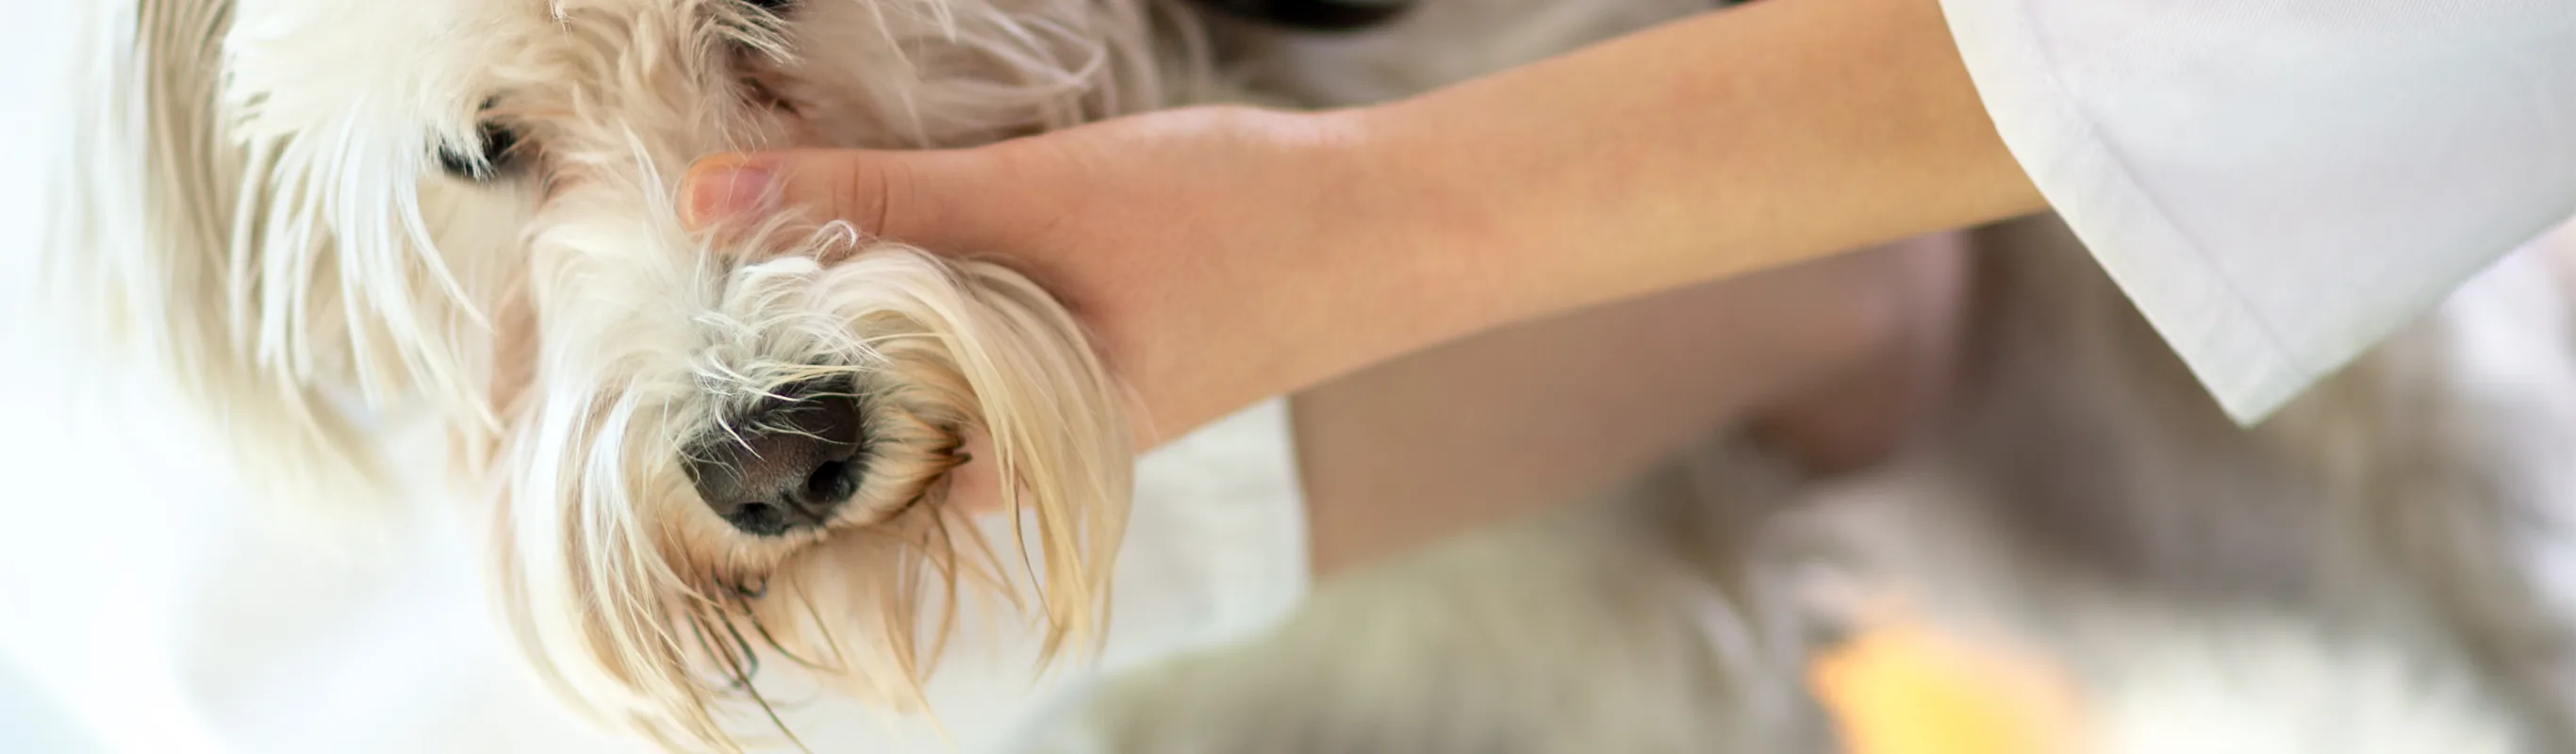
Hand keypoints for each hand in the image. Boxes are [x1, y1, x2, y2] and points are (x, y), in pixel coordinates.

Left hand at [680, 106, 1433, 445]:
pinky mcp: (1090, 354)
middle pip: (873, 420)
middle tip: (717, 275)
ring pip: (924, 372)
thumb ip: (876, 200)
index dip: (763, 402)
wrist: (1385, 219)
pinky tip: (901, 234)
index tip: (697, 332)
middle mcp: (1034, 453)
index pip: (844, 466)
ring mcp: (1066, 405)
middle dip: (801, 350)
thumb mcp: (1032, 200)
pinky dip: (932, 289)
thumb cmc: (1225, 226)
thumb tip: (711, 200)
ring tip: (788, 245)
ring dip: (866, 310)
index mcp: (1017, 458)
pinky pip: (977, 339)